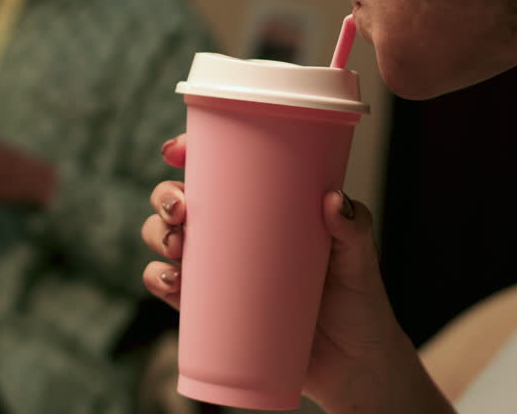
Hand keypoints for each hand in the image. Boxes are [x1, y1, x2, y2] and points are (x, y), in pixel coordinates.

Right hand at [140, 133, 411, 408]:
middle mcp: (233, 234)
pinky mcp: (213, 311)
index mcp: (262, 207)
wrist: (354, 365)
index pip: (217, 170)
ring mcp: (220, 272)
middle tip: (180, 210)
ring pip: (167, 240)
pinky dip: (158, 281)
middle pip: (181, 201)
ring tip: (175, 249)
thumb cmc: (359, 300)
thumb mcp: (359, 257)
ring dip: (157, 235)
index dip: (188, 153)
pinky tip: (168, 280)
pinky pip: (171, 290)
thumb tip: (333, 201)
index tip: (176, 152)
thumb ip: (353, 228)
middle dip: (165, 197)